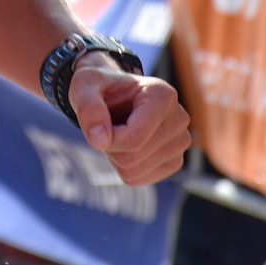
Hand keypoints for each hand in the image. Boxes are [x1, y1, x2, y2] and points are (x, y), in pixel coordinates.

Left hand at [68, 58, 189, 185]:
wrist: (112, 96)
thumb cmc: (99, 89)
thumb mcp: (85, 86)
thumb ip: (89, 108)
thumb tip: (99, 141)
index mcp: (162, 95)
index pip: (135, 138)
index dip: (108, 139)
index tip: (96, 126)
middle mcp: (179, 118)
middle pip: (134, 156)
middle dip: (111, 147)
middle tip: (107, 126)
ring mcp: (180, 142)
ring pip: (135, 170)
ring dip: (115, 156)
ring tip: (118, 132)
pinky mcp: (174, 161)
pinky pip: (139, 178)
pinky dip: (123, 167)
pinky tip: (126, 146)